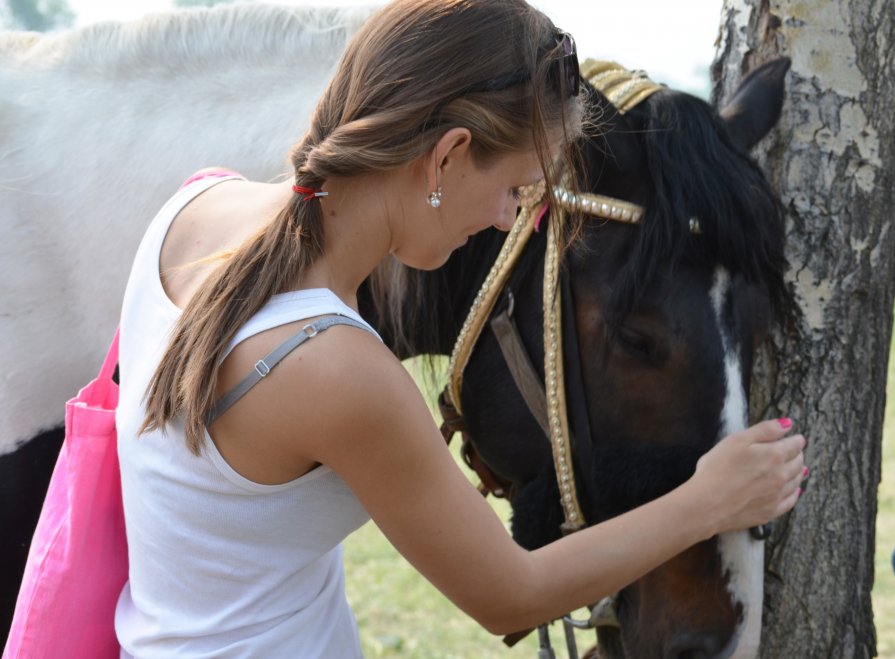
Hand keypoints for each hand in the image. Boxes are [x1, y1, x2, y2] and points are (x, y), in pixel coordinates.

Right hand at [692, 419, 806, 534]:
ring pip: (796, 481)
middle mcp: (781, 476)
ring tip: (799, 468)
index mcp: (774, 456)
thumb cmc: (717, 469)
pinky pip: (790, 501)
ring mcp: (777, 495)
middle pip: (798, 463)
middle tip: (796, 452)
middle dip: (798, 455)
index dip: (796, 440)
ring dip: (799, 473)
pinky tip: (795, 490)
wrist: (707, 504)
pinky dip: (795, 493)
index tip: (798, 438)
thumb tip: (787, 424)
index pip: (794, 445)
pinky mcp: (770, 512)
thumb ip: (764, 430)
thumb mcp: (736, 440)